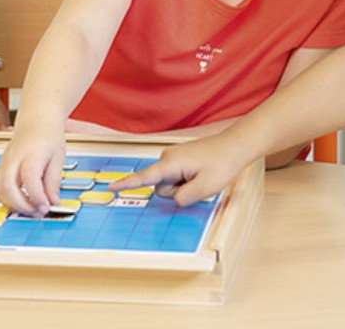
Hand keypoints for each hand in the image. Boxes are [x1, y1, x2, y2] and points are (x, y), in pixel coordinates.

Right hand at [0, 121, 65, 217]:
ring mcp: (5, 162)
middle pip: (8, 186)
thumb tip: (52, 203)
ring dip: (14, 205)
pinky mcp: (1, 167)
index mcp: (32, 152)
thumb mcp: (58, 157)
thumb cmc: (48, 135)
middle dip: (22, 205)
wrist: (36, 120)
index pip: (30, 178)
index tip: (46, 207)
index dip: (37, 196)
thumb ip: (53, 182)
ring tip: (31, 209)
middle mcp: (14, 157)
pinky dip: (8, 200)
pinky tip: (22, 202)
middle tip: (37, 212)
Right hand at [109, 133, 239, 206]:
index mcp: (170, 163)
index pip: (144, 177)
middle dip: (177, 192)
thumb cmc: (221, 164)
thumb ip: (183, 199)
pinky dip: (186, 181)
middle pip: (161, 187)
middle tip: (199, 183)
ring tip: (201, 176)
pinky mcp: (179, 158)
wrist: (234, 146)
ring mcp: (173, 157)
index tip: (110, 187)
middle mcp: (168, 158)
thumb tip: (174, 198)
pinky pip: (176, 177)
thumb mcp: (204, 189)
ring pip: (170, 184)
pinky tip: (200, 173)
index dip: (126, 184)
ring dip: (183, 187)